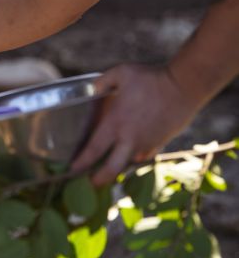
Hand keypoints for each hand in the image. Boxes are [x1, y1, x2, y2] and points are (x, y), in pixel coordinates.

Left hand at [72, 64, 200, 185]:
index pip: (93, 150)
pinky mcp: (160, 142)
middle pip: (111, 169)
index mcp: (115, 123)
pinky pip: (143, 155)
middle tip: (89, 183)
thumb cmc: (151, 78)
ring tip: (105, 169)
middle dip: (99, 180)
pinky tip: (128, 153)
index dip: (81, 163)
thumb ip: (100, 83)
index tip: (72, 170)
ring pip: (128, 164)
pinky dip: (134, 157)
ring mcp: (146, 143)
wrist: (185, 85)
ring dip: (116, 168)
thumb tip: (88, 89)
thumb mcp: (120, 74)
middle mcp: (130, 138)